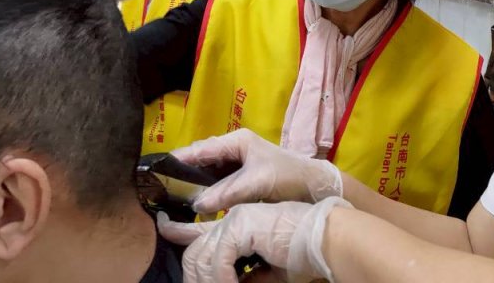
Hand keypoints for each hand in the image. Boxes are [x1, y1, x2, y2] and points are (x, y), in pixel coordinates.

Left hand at [158, 198, 349, 282]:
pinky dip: (221, 278)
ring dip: (207, 280)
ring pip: (201, 255)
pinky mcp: (242, 225)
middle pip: (194, 247)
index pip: (200, 233)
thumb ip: (246, 275)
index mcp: (240, 224)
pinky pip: (218, 258)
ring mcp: (237, 218)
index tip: (167, 241)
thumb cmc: (303, 254)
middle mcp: (234, 217)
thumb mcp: (268, 270)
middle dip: (191, 274)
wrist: (325, 239)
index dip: (179, 238)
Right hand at [172, 129, 341, 213]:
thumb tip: (197, 205)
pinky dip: (207, 193)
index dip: (180, 158)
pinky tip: (198, 204)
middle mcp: (234, 149)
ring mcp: (238, 163)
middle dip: (184, 173)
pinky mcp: (241, 178)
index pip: (202, 148)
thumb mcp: (258, 181)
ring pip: (208, 174)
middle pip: (202, 160)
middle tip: (163, 188)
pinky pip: (218, 184)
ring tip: (174, 197)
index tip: (158, 170)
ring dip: (195, 185)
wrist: (314, 186)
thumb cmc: (288, 175)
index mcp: (237, 141)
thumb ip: (228, 192)